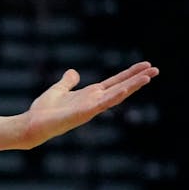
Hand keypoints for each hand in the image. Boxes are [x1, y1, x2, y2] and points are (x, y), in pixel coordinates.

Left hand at [22, 62, 156, 146]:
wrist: (32, 124)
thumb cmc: (44, 110)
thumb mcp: (58, 90)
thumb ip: (68, 82)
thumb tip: (73, 72)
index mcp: (90, 94)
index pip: (115, 82)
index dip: (130, 74)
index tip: (146, 66)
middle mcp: (94, 101)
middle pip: (121, 87)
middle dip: (138, 79)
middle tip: (156, 69)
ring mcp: (91, 108)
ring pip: (116, 95)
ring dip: (132, 86)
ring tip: (148, 77)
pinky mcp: (84, 113)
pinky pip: (102, 105)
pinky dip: (114, 97)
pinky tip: (125, 89)